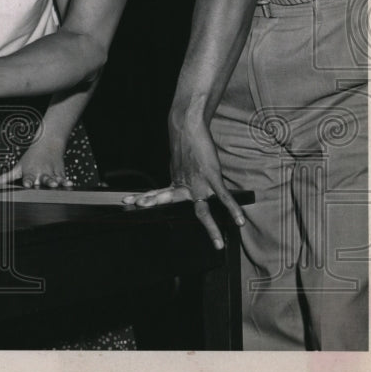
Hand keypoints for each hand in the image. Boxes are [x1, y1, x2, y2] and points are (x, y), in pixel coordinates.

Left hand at [0, 141, 72, 188]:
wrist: (47, 144)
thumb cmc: (30, 158)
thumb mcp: (18, 167)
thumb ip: (5, 177)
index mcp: (30, 172)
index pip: (28, 178)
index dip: (28, 181)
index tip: (27, 184)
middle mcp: (41, 173)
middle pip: (43, 179)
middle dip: (44, 182)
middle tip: (47, 184)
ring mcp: (51, 173)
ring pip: (54, 179)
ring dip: (56, 181)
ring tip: (57, 183)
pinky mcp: (60, 174)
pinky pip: (64, 179)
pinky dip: (67, 181)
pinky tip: (70, 184)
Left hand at [122, 117, 244, 248]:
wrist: (190, 127)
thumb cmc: (187, 146)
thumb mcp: (179, 164)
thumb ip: (179, 177)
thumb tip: (177, 181)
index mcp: (177, 182)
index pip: (157, 193)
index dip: (145, 197)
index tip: (131, 201)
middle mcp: (184, 185)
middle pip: (169, 200)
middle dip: (155, 206)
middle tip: (142, 211)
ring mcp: (198, 183)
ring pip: (202, 209)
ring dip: (211, 228)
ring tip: (218, 243)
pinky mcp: (212, 177)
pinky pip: (224, 197)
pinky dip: (233, 209)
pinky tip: (239, 220)